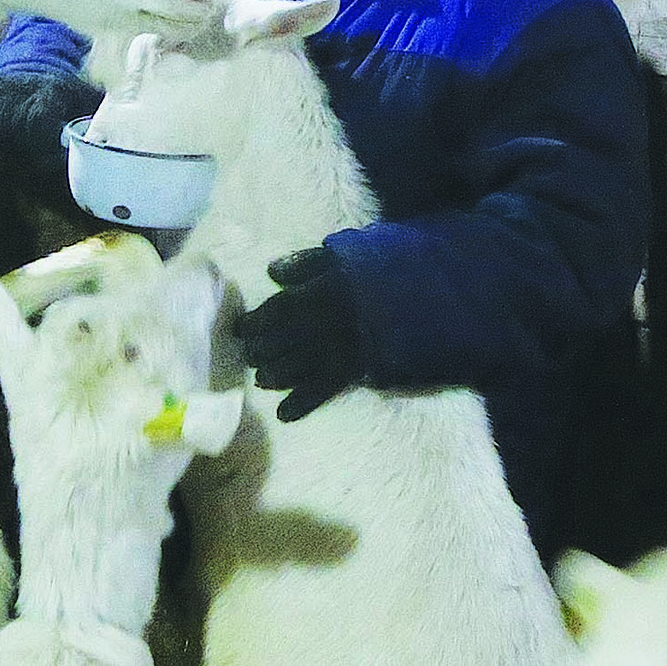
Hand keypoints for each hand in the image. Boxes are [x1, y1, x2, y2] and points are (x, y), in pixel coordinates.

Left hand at [234, 247, 363, 421]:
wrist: (426, 295)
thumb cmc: (379, 270)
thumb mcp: (344, 252)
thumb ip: (306, 262)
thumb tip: (272, 272)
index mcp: (324, 288)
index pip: (279, 307)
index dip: (256, 320)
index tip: (240, 328)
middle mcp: (329, 320)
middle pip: (284, 339)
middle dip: (261, 350)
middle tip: (250, 355)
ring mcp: (344, 347)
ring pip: (299, 366)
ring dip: (275, 375)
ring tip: (262, 379)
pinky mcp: (358, 369)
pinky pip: (325, 388)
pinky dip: (303, 403)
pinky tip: (284, 414)